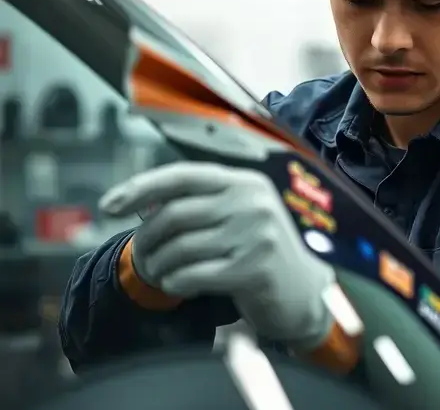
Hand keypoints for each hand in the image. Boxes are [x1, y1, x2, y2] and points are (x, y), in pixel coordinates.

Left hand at [99, 162, 335, 349]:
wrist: (303, 291)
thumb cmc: (259, 251)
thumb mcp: (238, 215)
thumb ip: (199, 204)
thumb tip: (140, 201)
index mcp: (245, 182)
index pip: (182, 175)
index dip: (140, 187)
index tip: (108, 205)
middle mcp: (253, 202)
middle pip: (175, 214)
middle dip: (147, 237)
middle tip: (140, 255)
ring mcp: (257, 235)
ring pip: (181, 247)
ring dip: (159, 264)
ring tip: (160, 272)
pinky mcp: (255, 269)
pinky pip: (194, 275)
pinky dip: (175, 282)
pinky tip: (177, 284)